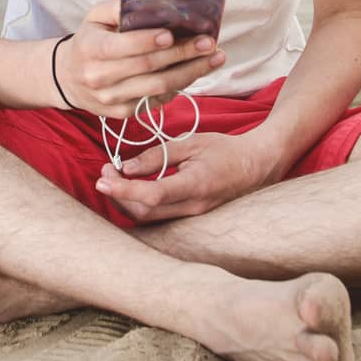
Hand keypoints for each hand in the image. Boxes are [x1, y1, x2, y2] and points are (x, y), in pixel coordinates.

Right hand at [54, 0, 225, 118]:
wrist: (67, 77)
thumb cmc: (89, 40)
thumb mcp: (95, 17)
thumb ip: (119, 7)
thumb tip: (152, 4)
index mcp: (91, 49)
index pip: (123, 47)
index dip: (149, 41)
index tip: (173, 34)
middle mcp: (99, 77)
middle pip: (148, 67)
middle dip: (182, 54)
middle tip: (209, 43)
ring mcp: (111, 99)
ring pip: (158, 87)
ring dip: (190, 73)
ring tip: (214, 58)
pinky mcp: (123, 113)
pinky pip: (157, 100)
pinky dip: (179, 86)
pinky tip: (195, 72)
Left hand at [95, 130, 280, 221]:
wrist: (256, 166)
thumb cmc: (225, 150)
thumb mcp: (191, 143)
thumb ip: (158, 155)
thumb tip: (127, 167)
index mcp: (195, 185)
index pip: (153, 195)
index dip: (124, 189)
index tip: (104, 178)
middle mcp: (192, 207)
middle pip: (144, 212)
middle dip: (118, 194)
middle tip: (105, 171)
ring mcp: (192, 216)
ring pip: (148, 218)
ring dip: (125, 200)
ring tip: (114, 176)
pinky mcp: (189, 217)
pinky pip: (158, 217)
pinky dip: (138, 203)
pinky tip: (132, 186)